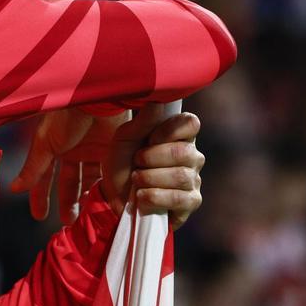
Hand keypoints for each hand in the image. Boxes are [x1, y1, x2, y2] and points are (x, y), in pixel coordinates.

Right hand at [10, 108, 129, 222]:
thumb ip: (32, 169)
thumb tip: (14, 189)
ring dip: (88, 197)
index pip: (44, 176)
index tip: (39, 215)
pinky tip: (108, 204)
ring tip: (88, 216)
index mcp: (53, 145)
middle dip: (68, 201)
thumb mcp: (45, 144)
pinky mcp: (112, 150)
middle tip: (69, 221)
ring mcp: (93, 149)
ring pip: (90, 180)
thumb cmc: (66, 115)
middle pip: (70, 180)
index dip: (40, 195)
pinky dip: (108, 189)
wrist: (97, 97)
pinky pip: (109, 174)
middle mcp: (73, 149)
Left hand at [102, 108, 203, 229]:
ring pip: (181, 176)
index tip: (150, 138)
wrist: (112, 194)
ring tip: (136, 180)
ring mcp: (193, 179)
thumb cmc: (122, 161)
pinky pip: (181, 199)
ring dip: (151, 178)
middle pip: (185, 152)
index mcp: (179, 135)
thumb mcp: (125, 138)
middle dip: (152, 158)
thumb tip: (157, 102)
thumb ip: (142, 121)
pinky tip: (142, 196)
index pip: (191, 123)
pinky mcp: (191, 202)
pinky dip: (157, 197)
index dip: (169, 131)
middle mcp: (192, 155)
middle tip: (136, 162)